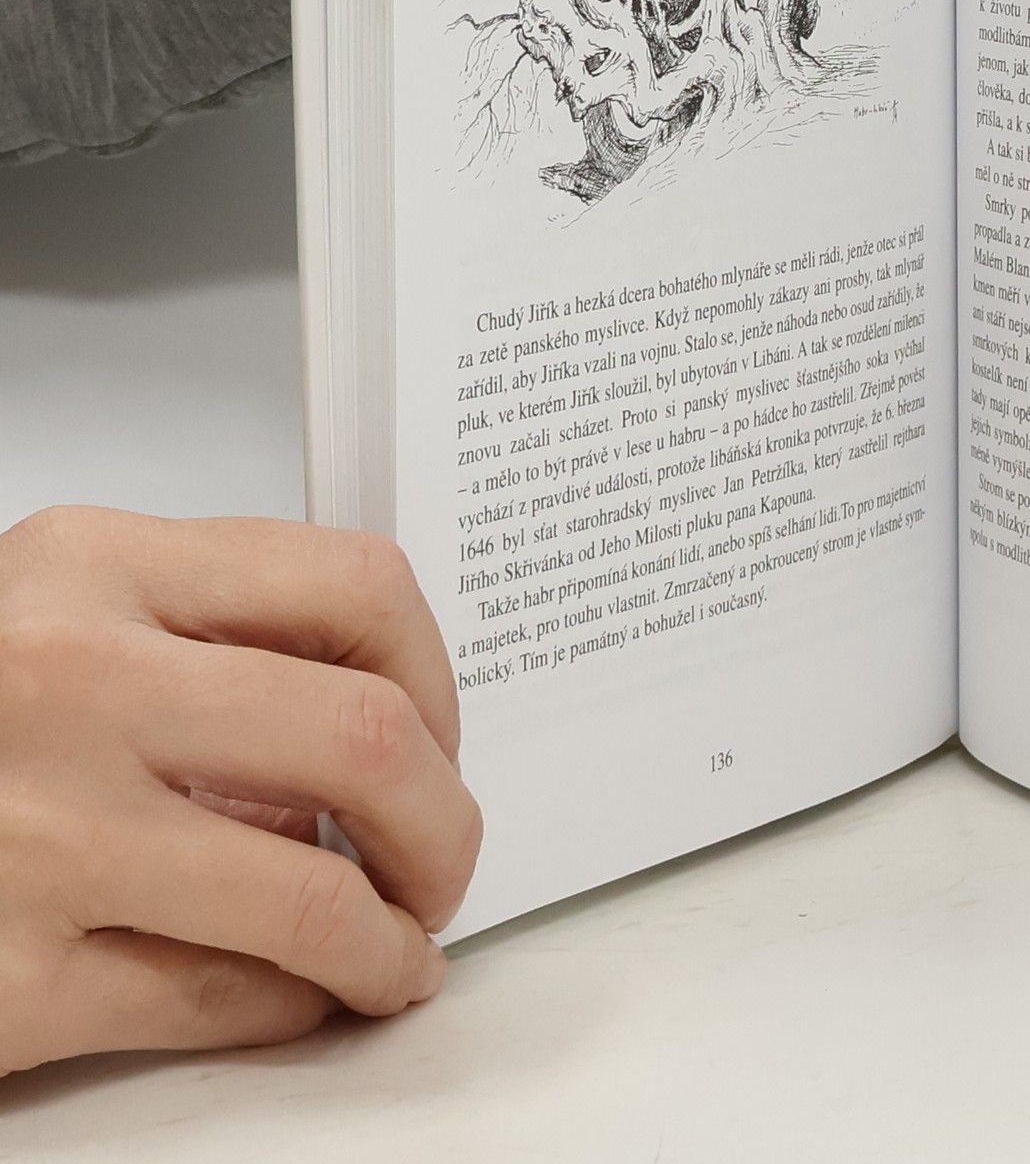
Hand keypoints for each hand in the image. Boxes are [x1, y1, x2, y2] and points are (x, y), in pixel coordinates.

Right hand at [0, 507, 480, 1076]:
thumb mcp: (55, 607)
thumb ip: (206, 634)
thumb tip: (380, 719)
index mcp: (95, 566)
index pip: (357, 585)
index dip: (436, 672)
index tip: (438, 730)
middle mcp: (72, 685)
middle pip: (365, 738)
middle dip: (443, 818)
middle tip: (443, 857)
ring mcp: (38, 836)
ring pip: (313, 895)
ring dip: (392, 935)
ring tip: (398, 944)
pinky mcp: (6, 980)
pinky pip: (218, 999)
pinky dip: (297, 1004)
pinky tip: (309, 994)